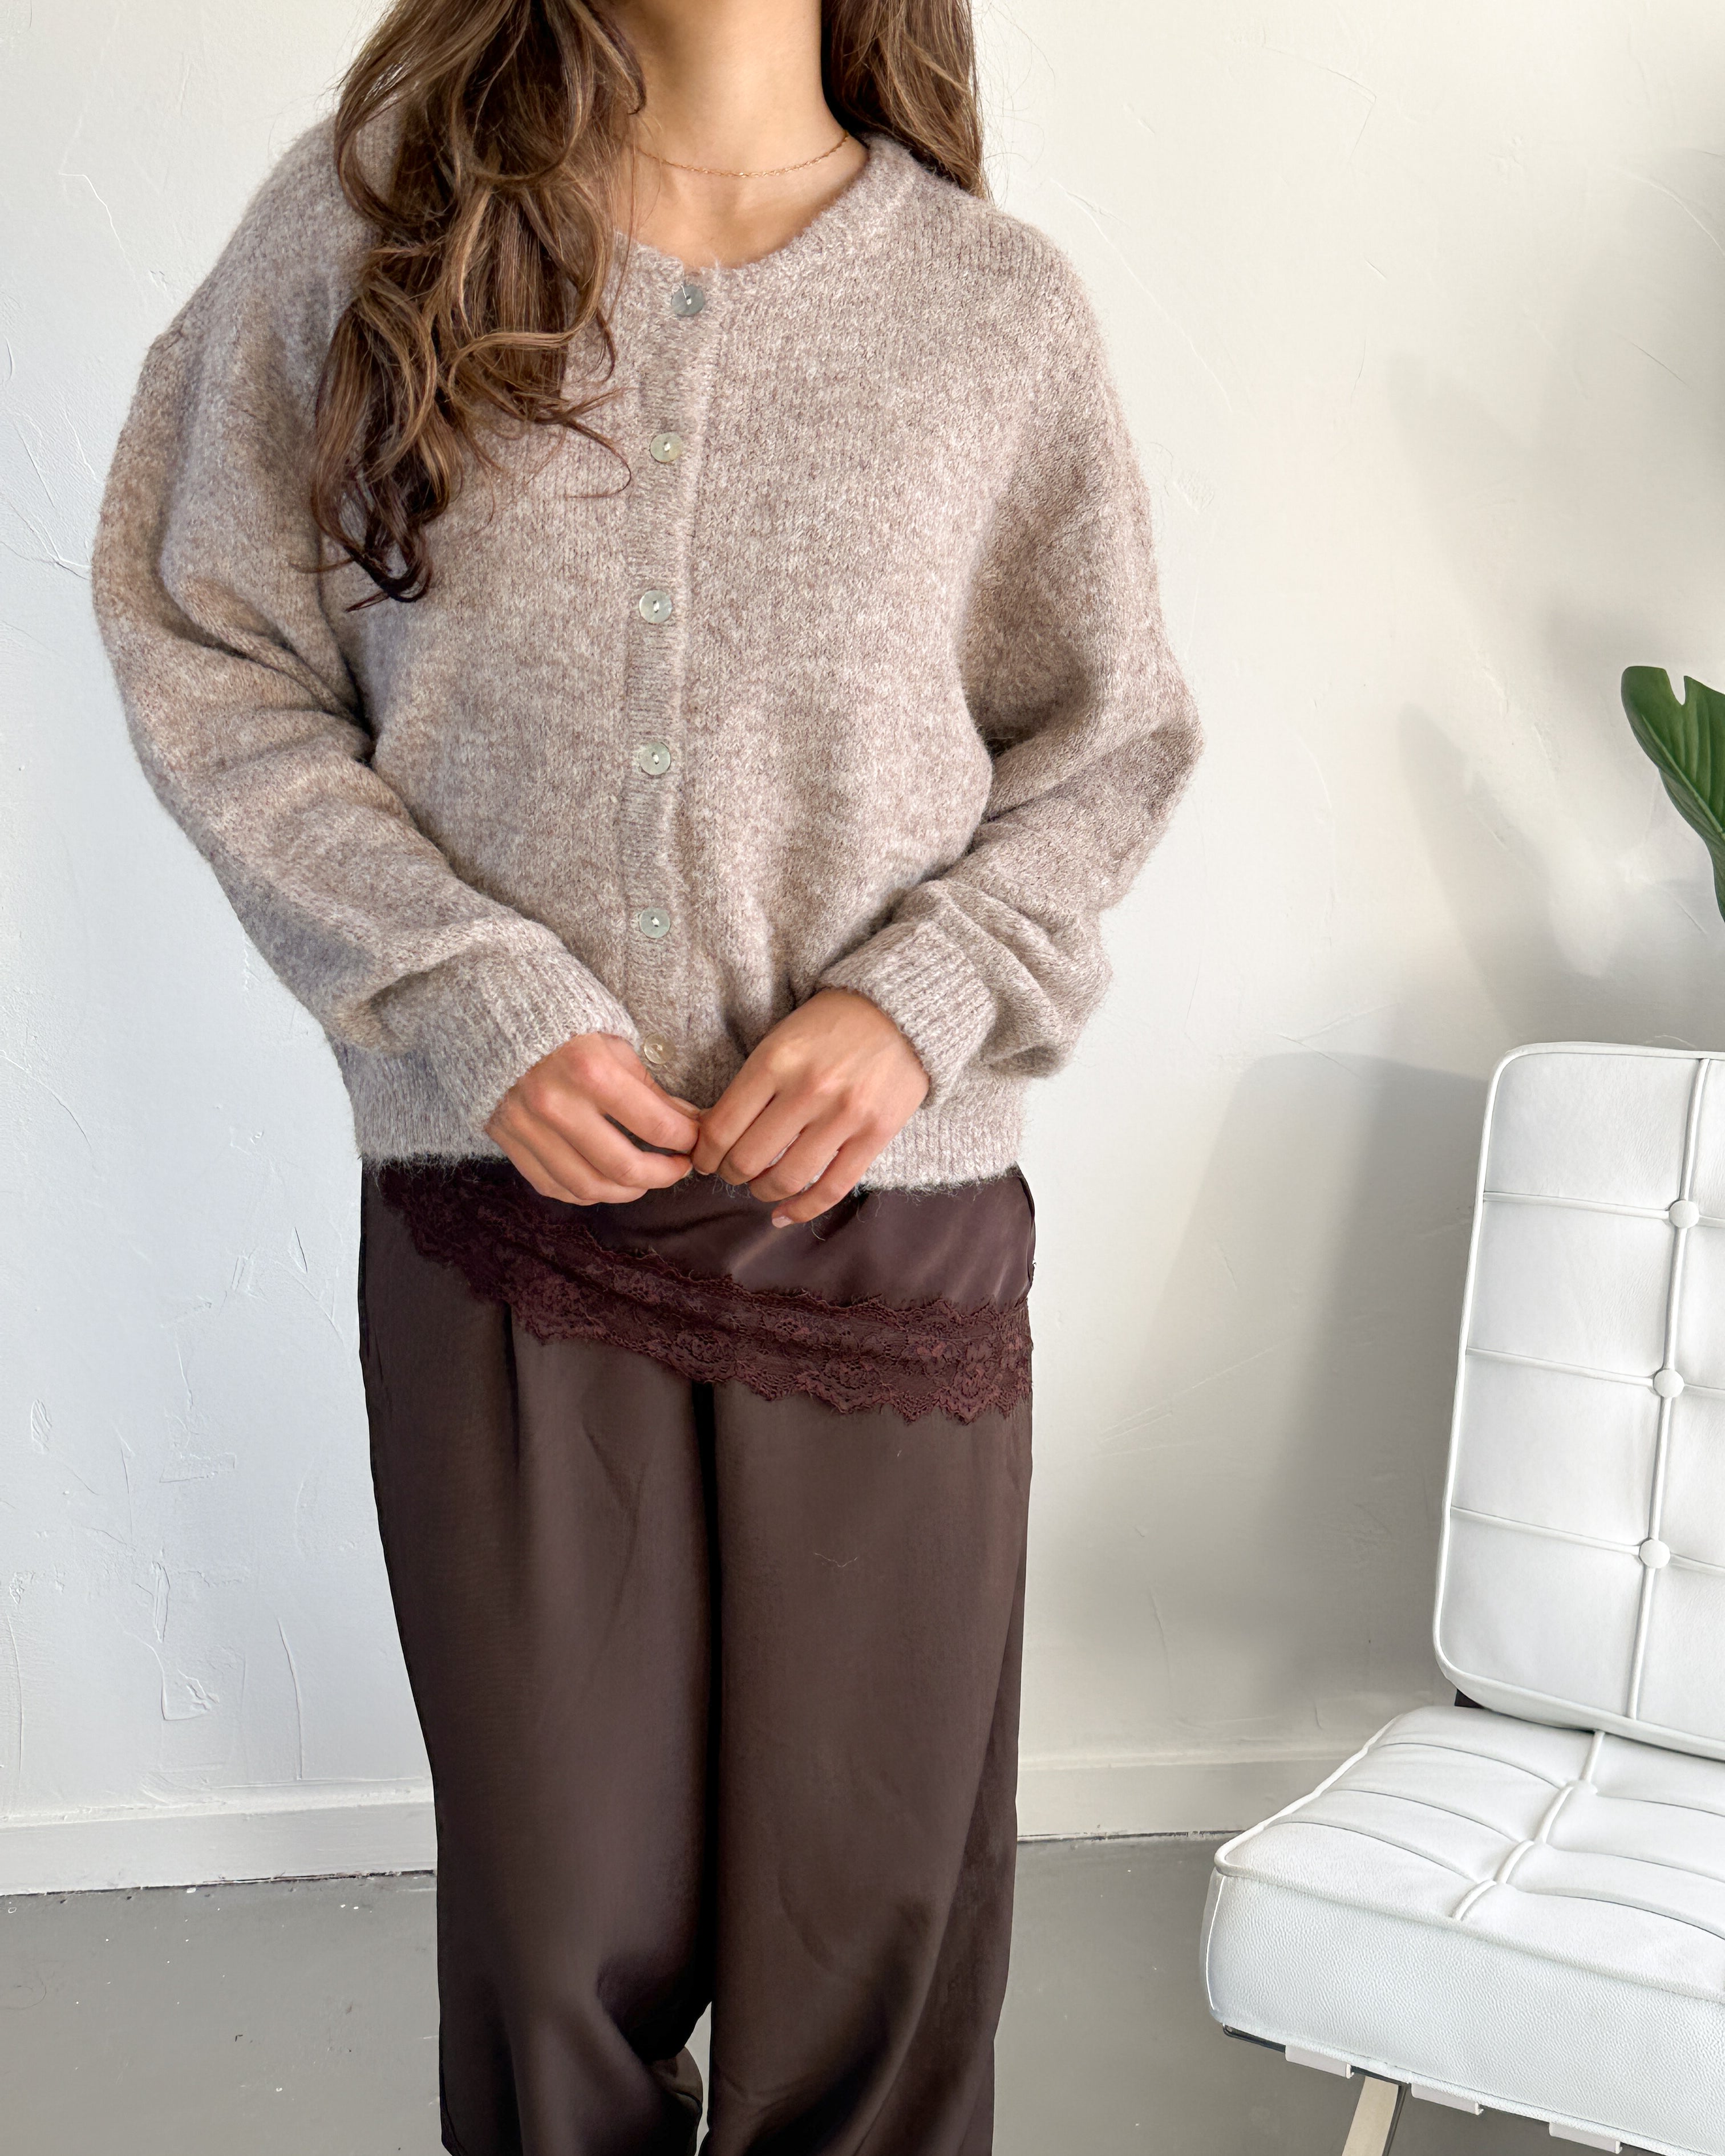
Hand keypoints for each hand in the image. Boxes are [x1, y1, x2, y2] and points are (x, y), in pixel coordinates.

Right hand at [486, 1031, 700, 1203]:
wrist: (491, 1012)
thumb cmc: (562, 1021)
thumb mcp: (613, 1042)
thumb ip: (650, 1088)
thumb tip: (689, 1123)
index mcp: (590, 1070)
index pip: (656, 1125)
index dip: (687, 1139)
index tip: (696, 1140)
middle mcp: (556, 1105)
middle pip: (624, 1168)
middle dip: (664, 1175)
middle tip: (680, 1167)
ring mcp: (527, 1127)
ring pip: (588, 1187)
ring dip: (628, 1191)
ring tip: (646, 1179)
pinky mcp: (507, 1139)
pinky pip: (552, 1185)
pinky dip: (585, 1192)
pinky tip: (606, 1182)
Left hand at [692, 988, 929, 1225]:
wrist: (900, 1012)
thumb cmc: (831, 1026)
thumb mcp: (780, 1039)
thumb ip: (750, 1085)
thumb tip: (711, 1135)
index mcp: (776, 1060)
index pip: (721, 1128)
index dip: (704, 1154)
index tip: (704, 1158)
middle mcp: (809, 1089)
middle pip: (748, 1159)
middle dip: (730, 1173)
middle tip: (731, 1170)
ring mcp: (845, 1114)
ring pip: (786, 1179)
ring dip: (762, 1191)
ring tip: (759, 1186)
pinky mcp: (876, 1135)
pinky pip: (832, 1189)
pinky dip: (802, 1209)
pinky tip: (783, 1214)